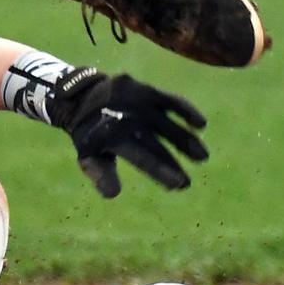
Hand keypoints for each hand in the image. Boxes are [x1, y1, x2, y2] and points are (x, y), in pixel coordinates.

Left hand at [45, 68, 206, 197]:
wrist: (81, 97)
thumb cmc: (89, 135)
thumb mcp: (88, 156)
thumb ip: (100, 174)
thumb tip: (113, 194)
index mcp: (108, 136)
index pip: (140, 156)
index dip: (161, 170)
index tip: (179, 184)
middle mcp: (124, 117)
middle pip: (154, 142)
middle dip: (172, 162)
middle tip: (188, 183)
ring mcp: (136, 102)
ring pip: (166, 122)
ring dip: (185, 139)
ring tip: (202, 156)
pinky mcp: (145, 90)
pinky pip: (169, 100)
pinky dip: (185, 109)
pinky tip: (201, 124)